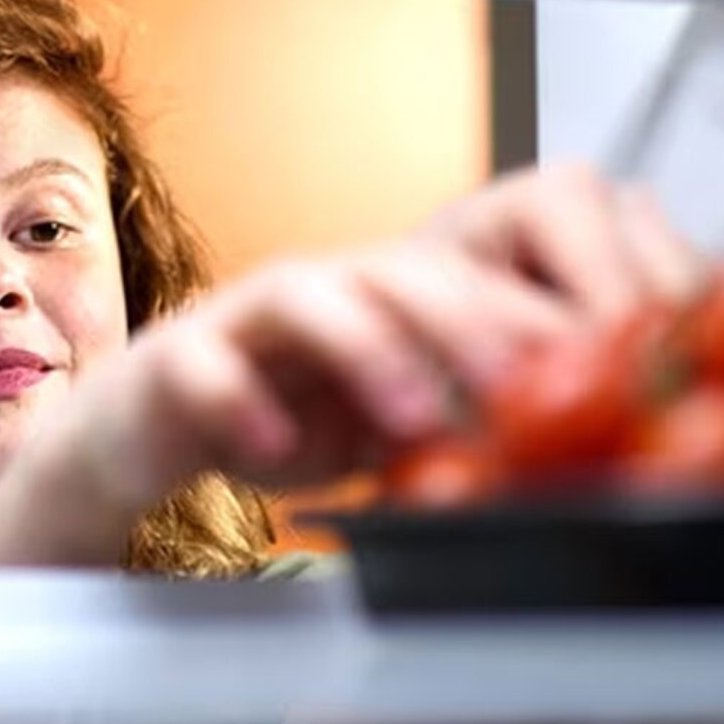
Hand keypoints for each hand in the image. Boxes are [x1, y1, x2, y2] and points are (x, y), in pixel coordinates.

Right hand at [64, 164, 709, 509]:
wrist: (141, 432)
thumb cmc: (265, 420)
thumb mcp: (370, 425)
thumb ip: (443, 421)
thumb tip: (541, 450)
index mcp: (370, 298)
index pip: (459, 282)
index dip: (520, 315)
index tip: (582, 366)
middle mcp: (310, 290)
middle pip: (393, 272)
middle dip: (464, 320)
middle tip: (518, 379)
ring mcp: (237, 319)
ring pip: (303, 299)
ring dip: (366, 350)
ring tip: (411, 415)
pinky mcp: (173, 359)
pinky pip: (206, 369)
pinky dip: (242, 403)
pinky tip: (275, 447)